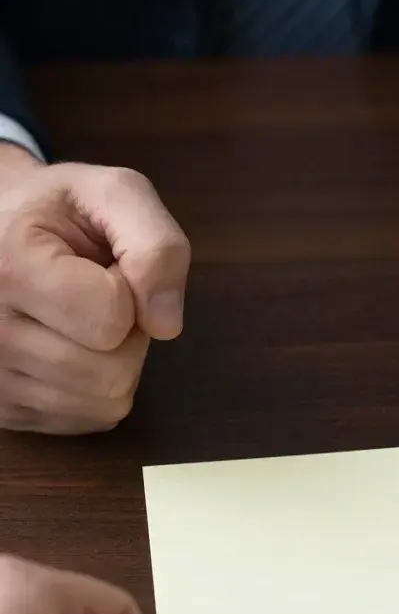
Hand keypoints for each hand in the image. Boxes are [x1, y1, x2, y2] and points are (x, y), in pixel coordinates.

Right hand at [0, 145, 189, 433]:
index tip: (101, 266)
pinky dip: (97, 389)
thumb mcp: (112, 194)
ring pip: (105, 403)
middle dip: (126, 334)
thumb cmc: (56, 213)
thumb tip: (167, 324)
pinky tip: (70, 348)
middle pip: (111, 373)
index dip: (129, 291)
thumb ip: (157, 246)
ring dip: (114, 362)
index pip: (112, 319)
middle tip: (94, 296)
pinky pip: (90, 419)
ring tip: (80, 320)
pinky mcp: (6, 412)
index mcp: (10, 266)